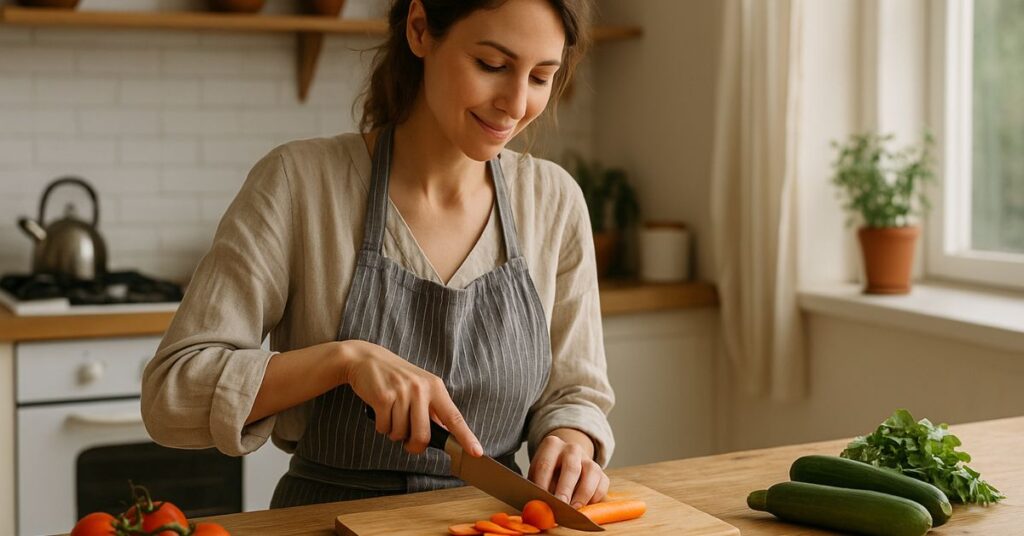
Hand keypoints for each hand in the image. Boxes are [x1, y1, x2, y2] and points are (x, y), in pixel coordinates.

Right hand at [340, 339, 482, 456]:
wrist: (366, 359)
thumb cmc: (395, 377)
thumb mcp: (420, 387)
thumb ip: (432, 409)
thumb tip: (445, 434)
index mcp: (435, 387)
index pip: (454, 417)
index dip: (466, 437)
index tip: (476, 451)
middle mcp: (421, 389)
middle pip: (423, 435)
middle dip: (414, 446)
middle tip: (408, 443)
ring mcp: (402, 392)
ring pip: (400, 434)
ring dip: (394, 433)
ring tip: (391, 415)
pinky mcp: (384, 397)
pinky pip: (384, 428)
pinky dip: (381, 426)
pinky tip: (380, 411)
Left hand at [529, 429, 608, 507]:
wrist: (565, 461)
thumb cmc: (548, 472)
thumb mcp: (537, 474)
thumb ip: (537, 487)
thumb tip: (539, 505)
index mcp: (552, 445)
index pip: (545, 464)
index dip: (543, 484)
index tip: (542, 500)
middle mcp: (572, 449)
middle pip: (571, 468)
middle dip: (566, 489)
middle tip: (561, 505)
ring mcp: (588, 459)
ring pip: (591, 473)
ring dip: (582, 494)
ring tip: (574, 509)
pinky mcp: (600, 472)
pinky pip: (602, 484)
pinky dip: (595, 497)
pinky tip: (585, 506)